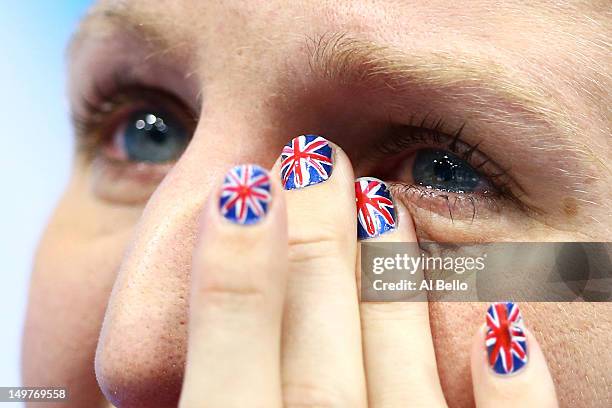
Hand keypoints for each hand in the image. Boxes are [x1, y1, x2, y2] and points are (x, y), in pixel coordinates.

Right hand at [177, 136, 557, 406]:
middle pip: (318, 377)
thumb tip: (137, 343)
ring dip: (393, 292)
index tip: (239, 190)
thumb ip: (203, 398)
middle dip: (313, 258)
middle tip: (315, 162)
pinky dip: (512, 391)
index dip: (229, 285)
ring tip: (383, 200)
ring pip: (405, 395)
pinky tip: (504, 321)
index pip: (228, 390)